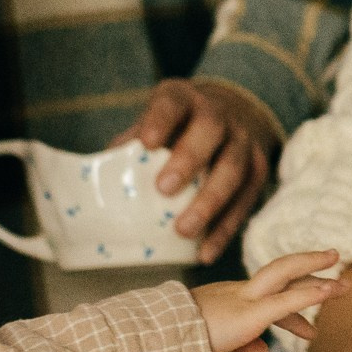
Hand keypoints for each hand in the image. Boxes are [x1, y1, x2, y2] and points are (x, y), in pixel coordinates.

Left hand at [117, 79, 282, 264]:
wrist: (230, 115)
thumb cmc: (176, 129)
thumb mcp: (152, 125)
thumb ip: (129, 148)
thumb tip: (92, 187)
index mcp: (184, 99)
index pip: (173, 103)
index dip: (160, 121)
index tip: (146, 143)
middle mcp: (219, 114)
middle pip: (210, 131)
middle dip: (189, 159)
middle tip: (164, 189)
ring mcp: (244, 140)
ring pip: (234, 168)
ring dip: (210, 201)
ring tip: (183, 230)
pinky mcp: (259, 167)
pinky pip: (246, 199)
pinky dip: (225, 228)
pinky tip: (204, 252)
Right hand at [190, 250, 346, 351]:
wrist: (155, 343)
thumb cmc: (176, 345)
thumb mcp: (216, 346)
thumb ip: (242, 347)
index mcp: (230, 299)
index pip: (268, 295)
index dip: (294, 305)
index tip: (310, 330)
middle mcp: (237, 292)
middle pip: (280, 271)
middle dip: (309, 266)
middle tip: (335, 259)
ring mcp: (243, 300)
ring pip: (285, 274)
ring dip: (316, 272)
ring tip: (344, 280)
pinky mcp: (249, 314)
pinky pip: (286, 300)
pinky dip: (310, 295)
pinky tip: (330, 291)